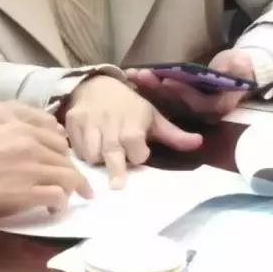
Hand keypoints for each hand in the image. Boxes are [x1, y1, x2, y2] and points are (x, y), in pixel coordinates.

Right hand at [0, 122, 91, 220]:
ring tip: (66, 200)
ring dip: (71, 191)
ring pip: (69, 178)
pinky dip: (60, 205)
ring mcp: (32, 169)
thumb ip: (15, 139)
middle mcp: (31, 145)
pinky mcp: (29, 193)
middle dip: (73, 175)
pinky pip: (59, 197)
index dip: (64, 156)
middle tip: (76, 187)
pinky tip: (53, 210)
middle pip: (66, 160)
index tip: (64, 166)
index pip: (57, 141)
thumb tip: (32, 154)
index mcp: (21, 129)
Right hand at [63, 75, 202, 188]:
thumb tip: (200, 144)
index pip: (136, 151)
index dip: (138, 155)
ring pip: (90, 154)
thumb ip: (173, 134)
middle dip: (115, 170)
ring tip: (103, 155)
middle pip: (111, 153)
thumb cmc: (128, 105)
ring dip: (97, 160)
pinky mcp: (72, 123)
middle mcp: (110, 125)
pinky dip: (82, 152)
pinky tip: (89, 147)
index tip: (138, 153)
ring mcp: (88, 123)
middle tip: (117, 187)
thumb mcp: (152, 116)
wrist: (95, 84)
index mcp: (132, 125)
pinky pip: (75, 147)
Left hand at [126, 49, 254, 123]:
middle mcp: (201, 112)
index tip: (167, 80)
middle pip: (177, 103)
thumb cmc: (238, 68)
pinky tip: (133, 76)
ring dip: (148, 88)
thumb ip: (234, 67)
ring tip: (133, 74)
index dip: (182, 92)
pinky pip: (162, 95)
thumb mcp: (241, 64)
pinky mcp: (179, 101)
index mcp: (217, 106)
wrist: (236, 73)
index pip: (198, 102)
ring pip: (165, 100)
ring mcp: (188, 107)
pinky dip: (148, 86)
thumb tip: (223, 69)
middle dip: (158, 89)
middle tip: (142, 75)